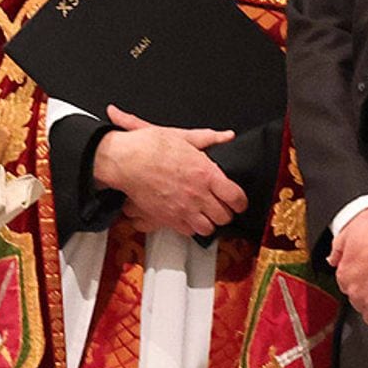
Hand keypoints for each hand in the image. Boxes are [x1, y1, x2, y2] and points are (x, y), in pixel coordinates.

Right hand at [94, 104, 243, 237]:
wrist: (126, 161)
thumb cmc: (151, 147)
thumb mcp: (183, 137)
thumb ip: (208, 138)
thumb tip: (225, 136)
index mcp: (206, 174)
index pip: (236, 197)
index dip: (241, 202)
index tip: (239, 201)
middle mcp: (198, 195)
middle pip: (225, 216)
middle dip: (226, 212)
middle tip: (222, 206)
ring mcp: (183, 209)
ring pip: (208, 228)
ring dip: (209, 222)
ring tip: (206, 213)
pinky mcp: (168, 218)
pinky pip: (188, 232)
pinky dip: (191, 227)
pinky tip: (188, 216)